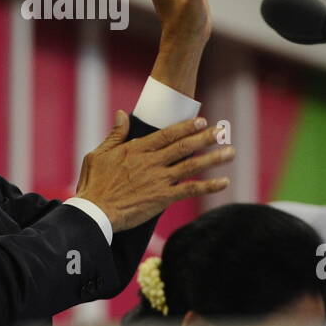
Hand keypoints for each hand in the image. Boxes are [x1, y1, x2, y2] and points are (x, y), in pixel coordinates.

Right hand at [75, 112, 233, 232]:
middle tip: (223, 130)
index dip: (186, 126)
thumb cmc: (94, 184)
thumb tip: (121, 114)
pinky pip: (190, 190)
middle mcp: (152, 162)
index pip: (167, 134)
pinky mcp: (162, 198)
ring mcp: (159, 180)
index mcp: (137, 149)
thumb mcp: (99, 153)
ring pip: (192, 166)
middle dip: (206, 137)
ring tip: (231, 152)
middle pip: (184, 146)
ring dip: (213, 158)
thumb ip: (115, 134)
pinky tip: (224, 182)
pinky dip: (208, 186)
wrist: (94, 212)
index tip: (202, 120)